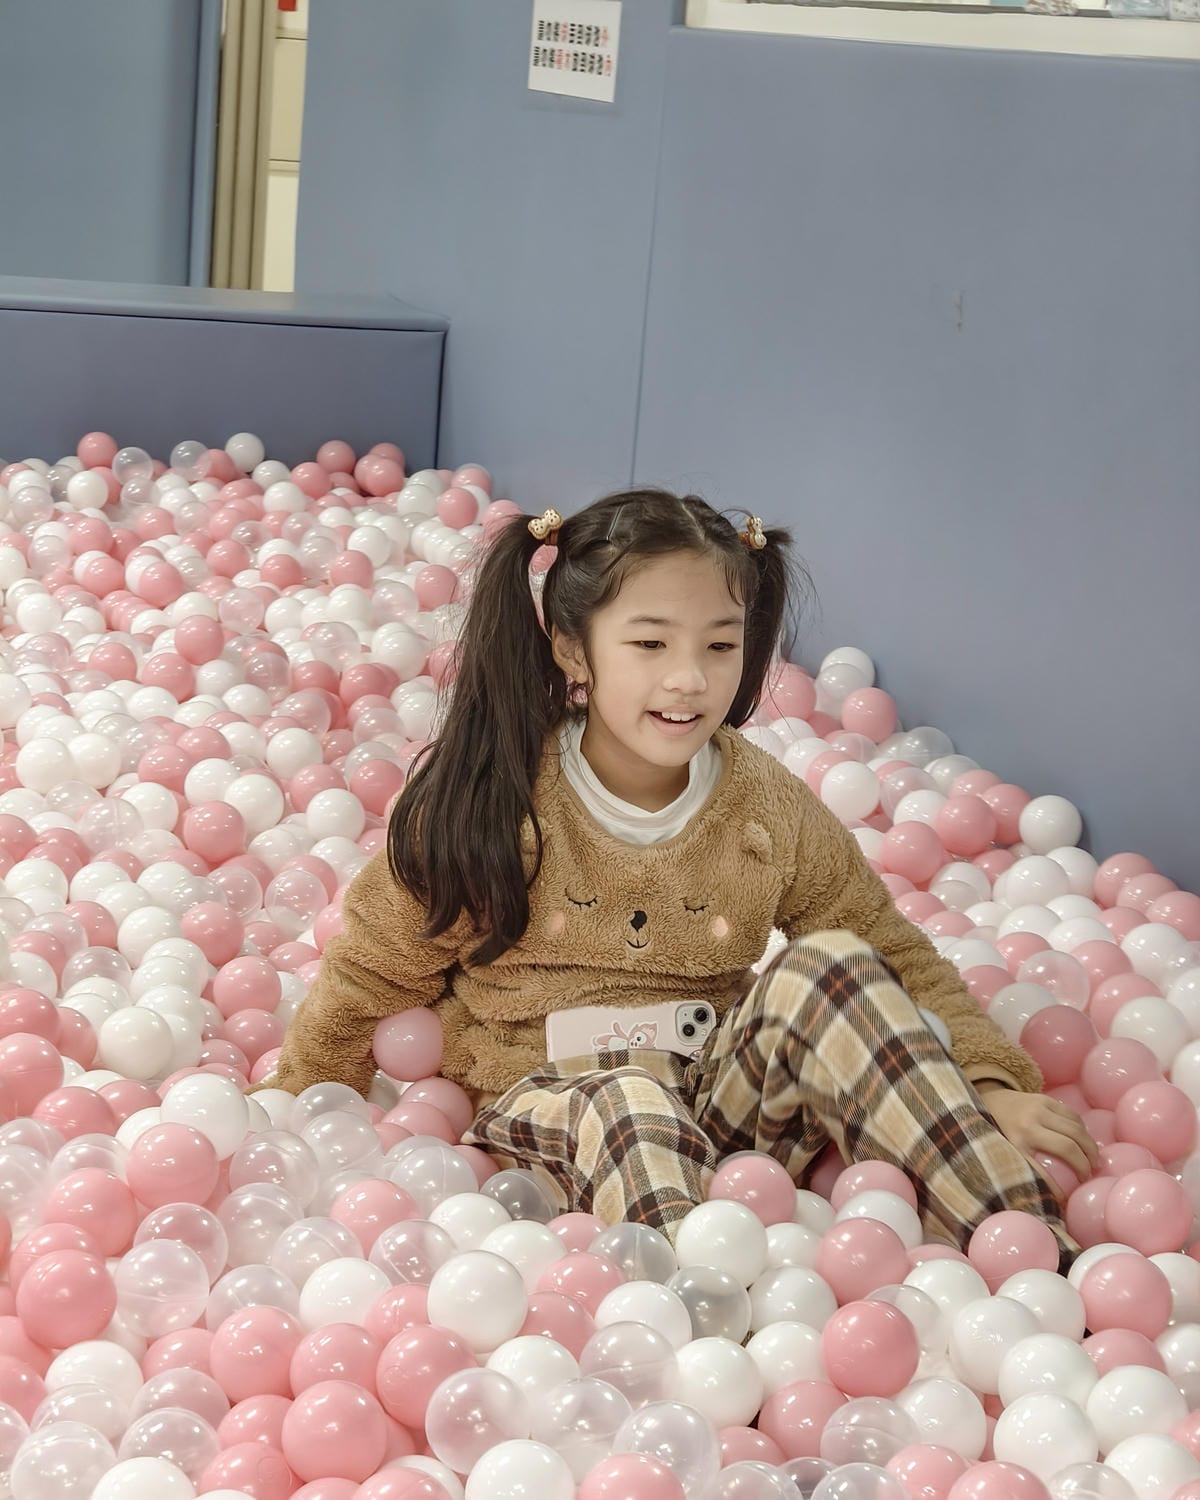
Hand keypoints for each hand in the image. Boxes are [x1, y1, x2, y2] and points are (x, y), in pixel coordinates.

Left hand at [976, 1083, 1099, 1196]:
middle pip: (1068, 1146)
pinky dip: (1083, 1129)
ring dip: (1090, 1146)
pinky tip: (1084, 1140)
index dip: (1056, 1188)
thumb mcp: (1004, 1153)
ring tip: (1094, 1160)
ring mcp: (1039, 1108)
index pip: (1041, 1171)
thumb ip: (1022, 1170)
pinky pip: (1073, 1115)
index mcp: (1016, 1142)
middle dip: (1084, 1163)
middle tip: (1090, 1174)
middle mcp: (1028, 1124)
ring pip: (1075, 1129)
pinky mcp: (1046, 1099)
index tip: (1065, 1198)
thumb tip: (1045, 1198)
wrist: (991, 1101)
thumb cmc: (999, 1133)